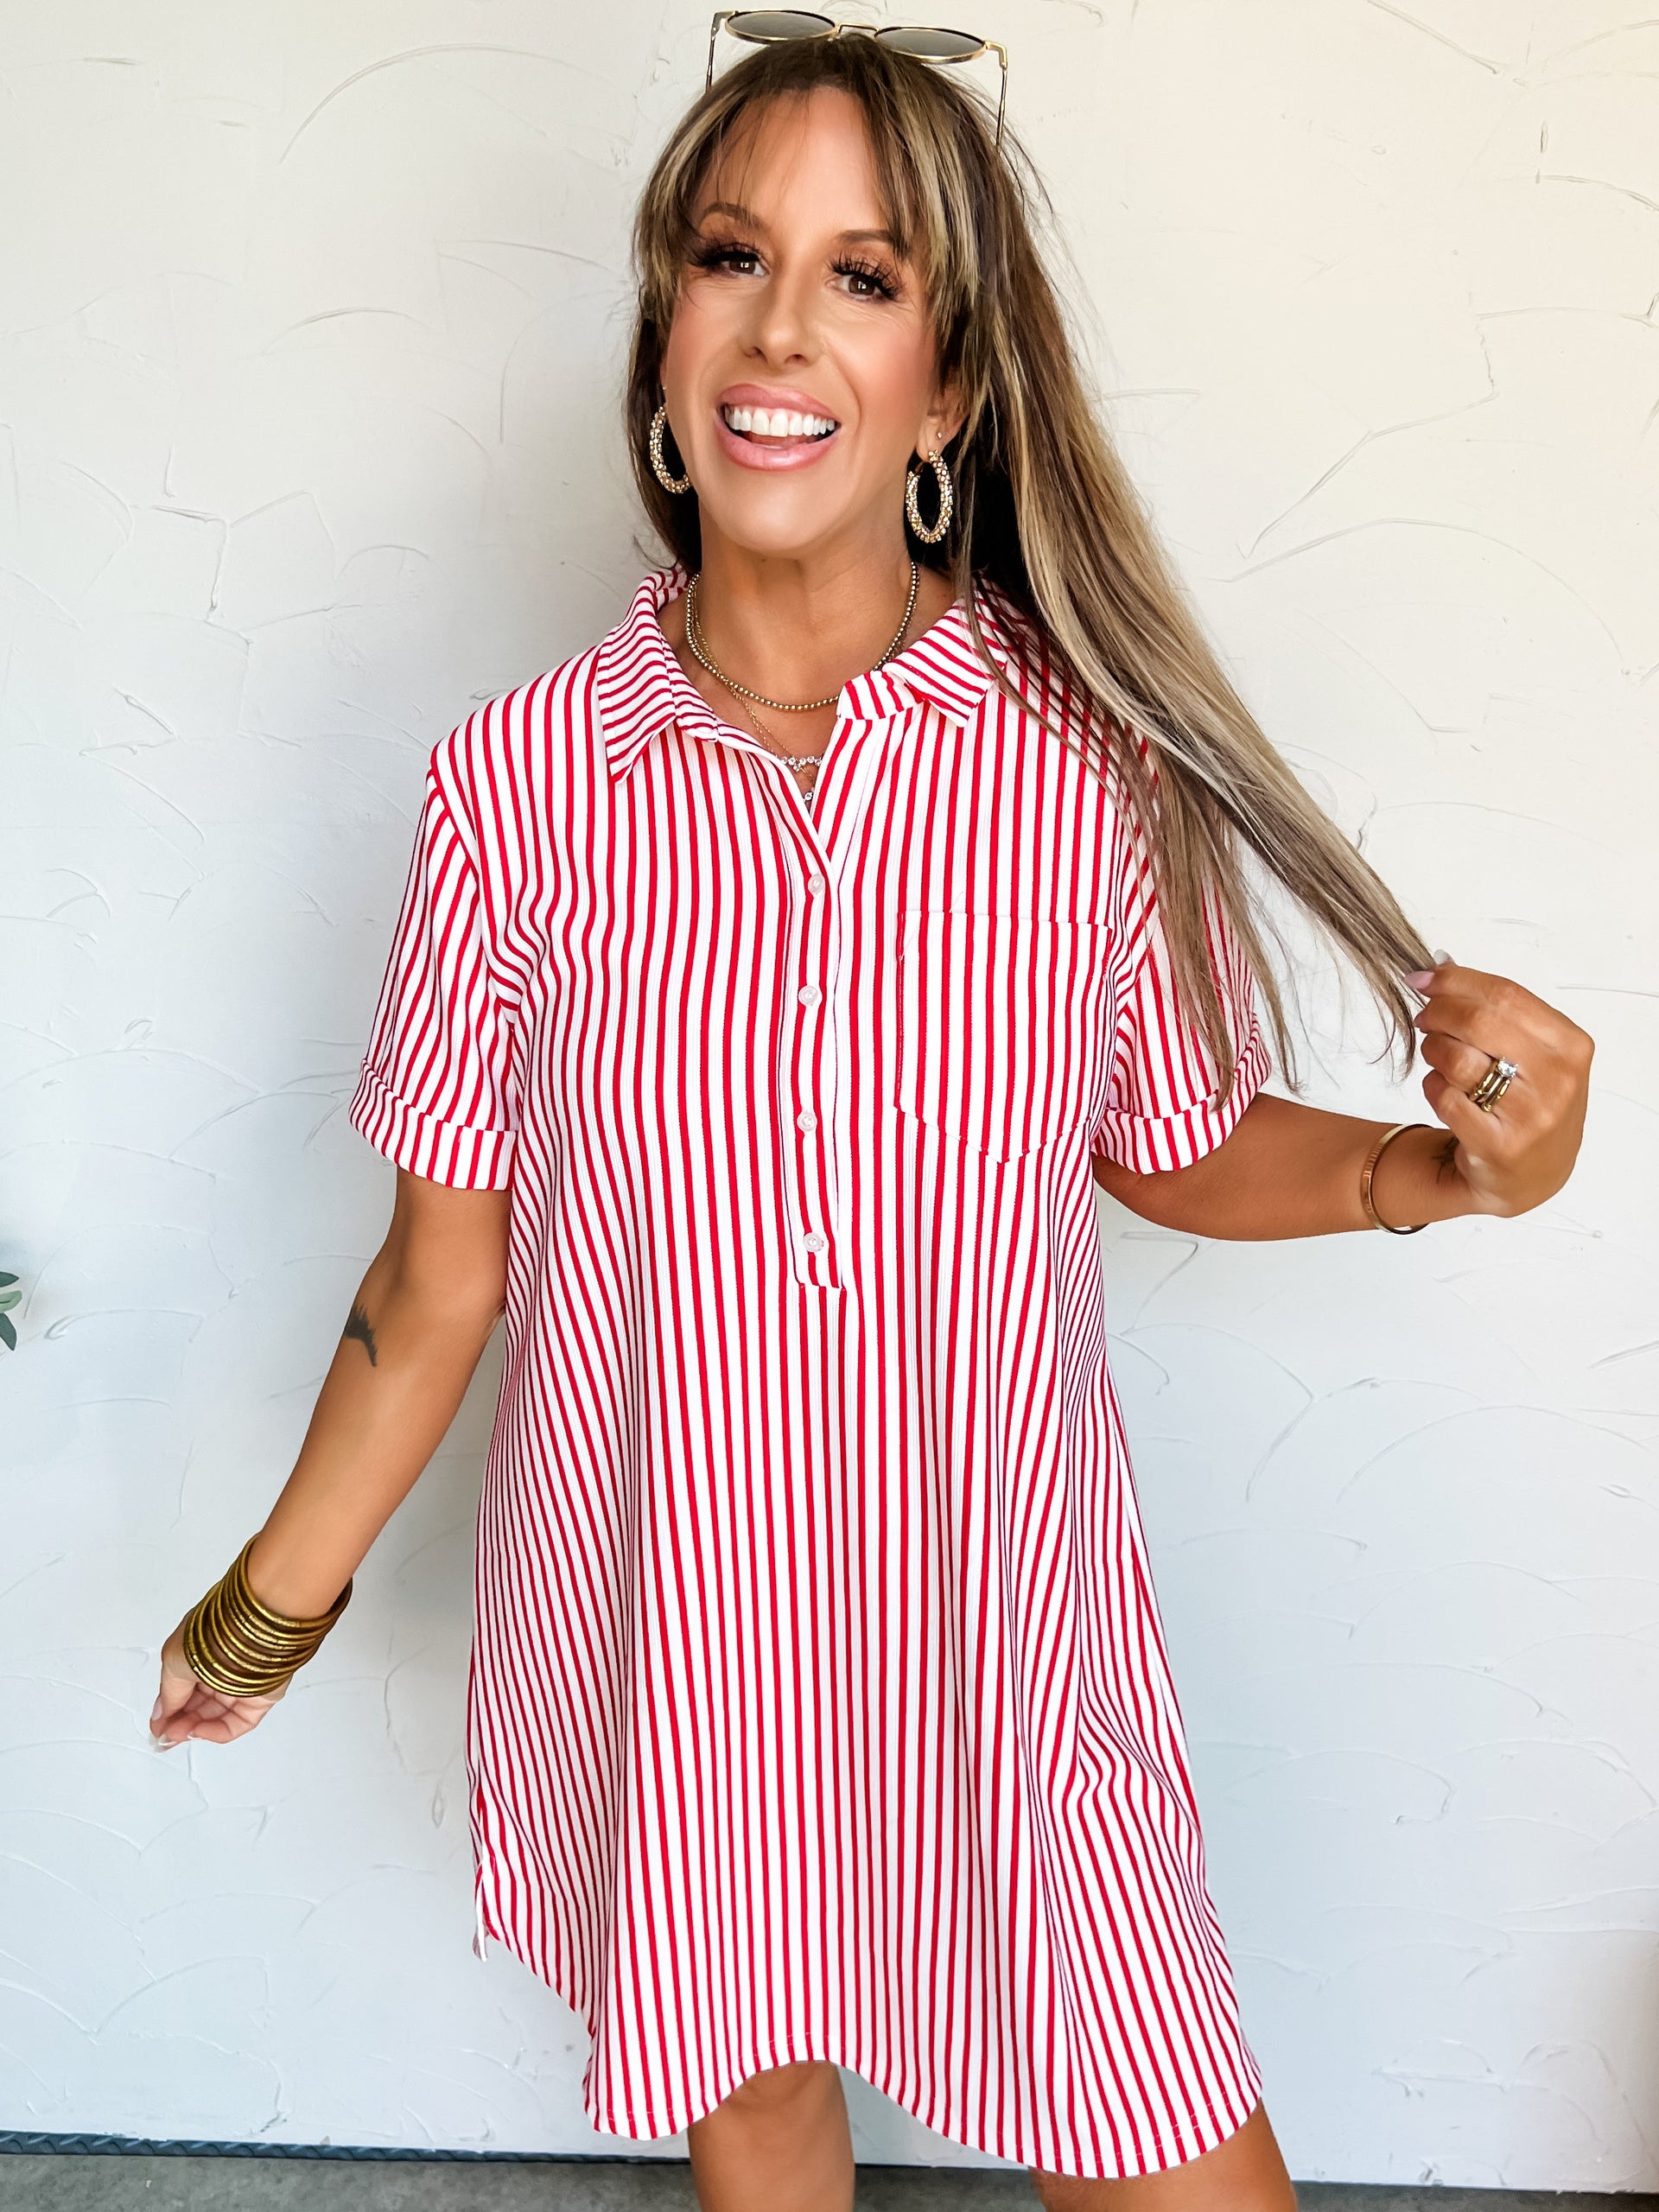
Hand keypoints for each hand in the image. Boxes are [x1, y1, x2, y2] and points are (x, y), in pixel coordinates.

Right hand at [150, 1621, 287, 1748]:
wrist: (247, 1633)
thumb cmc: (212, 1636)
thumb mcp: (173, 1663)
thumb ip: (168, 1694)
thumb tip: (161, 1713)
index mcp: (201, 1655)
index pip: (183, 1690)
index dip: (169, 1711)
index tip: (157, 1728)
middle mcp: (222, 1669)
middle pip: (200, 1705)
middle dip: (180, 1723)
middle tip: (167, 1736)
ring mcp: (242, 1684)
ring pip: (217, 1716)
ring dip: (195, 1729)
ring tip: (179, 1734)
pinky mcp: (261, 1698)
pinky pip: (239, 1722)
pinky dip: (218, 1732)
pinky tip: (200, 1731)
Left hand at [1404, 955, 1592, 1217]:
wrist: (1532, 1175)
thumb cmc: (1528, 1103)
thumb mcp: (1530, 1051)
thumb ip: (1494, 1009)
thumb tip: (1440, 965)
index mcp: (1570, 1045)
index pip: (1506, 995)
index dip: (1456, 982)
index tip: (1423, 979)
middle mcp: (1558, 1079)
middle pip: (1479, 1021)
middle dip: (1439, 1013)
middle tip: (1425, 1019)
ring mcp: (1532, 1116)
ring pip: (1458, 1059)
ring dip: (1434, 1051)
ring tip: (1438, 1057)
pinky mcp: (1500, 1145)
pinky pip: (1446, 1099)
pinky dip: (1433, 1087)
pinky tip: (1443, 1091)